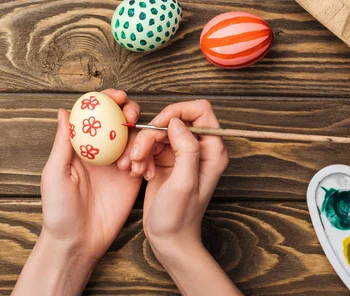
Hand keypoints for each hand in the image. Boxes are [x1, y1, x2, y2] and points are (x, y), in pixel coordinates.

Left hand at [13, 90, 141, 295]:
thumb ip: (63, 143)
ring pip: (136, 137)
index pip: (96, 114)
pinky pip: (145, 160)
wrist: (77, 243)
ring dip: (139, 140)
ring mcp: (118, 164)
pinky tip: (141, 172)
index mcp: (82, 146)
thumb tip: (64, 111)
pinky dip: (148, 160)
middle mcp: (101, 150)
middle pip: (119, 120)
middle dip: (129, 111)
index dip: (107, 100)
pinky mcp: (132, 179)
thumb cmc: (59, 211)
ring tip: (129, 162)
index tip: (117, 96)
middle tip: (129, 117)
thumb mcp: (55, 174)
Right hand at [131, 100, 227, 252]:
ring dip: (143, 148)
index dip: (178, 111)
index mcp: (212, 150)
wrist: (169, 239)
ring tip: (137, 168)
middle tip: (139, 155)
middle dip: (152, 135)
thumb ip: (186, 150)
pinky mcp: (167, 161)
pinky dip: (141, 156)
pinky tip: (139, 173)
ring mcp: (182, 154)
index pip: (200, 110)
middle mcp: (199, 148)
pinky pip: (150, 146)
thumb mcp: (184, 183)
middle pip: (173, 121)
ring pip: (158, 133)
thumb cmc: (180, 216)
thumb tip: (177, 122)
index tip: (159, 125)